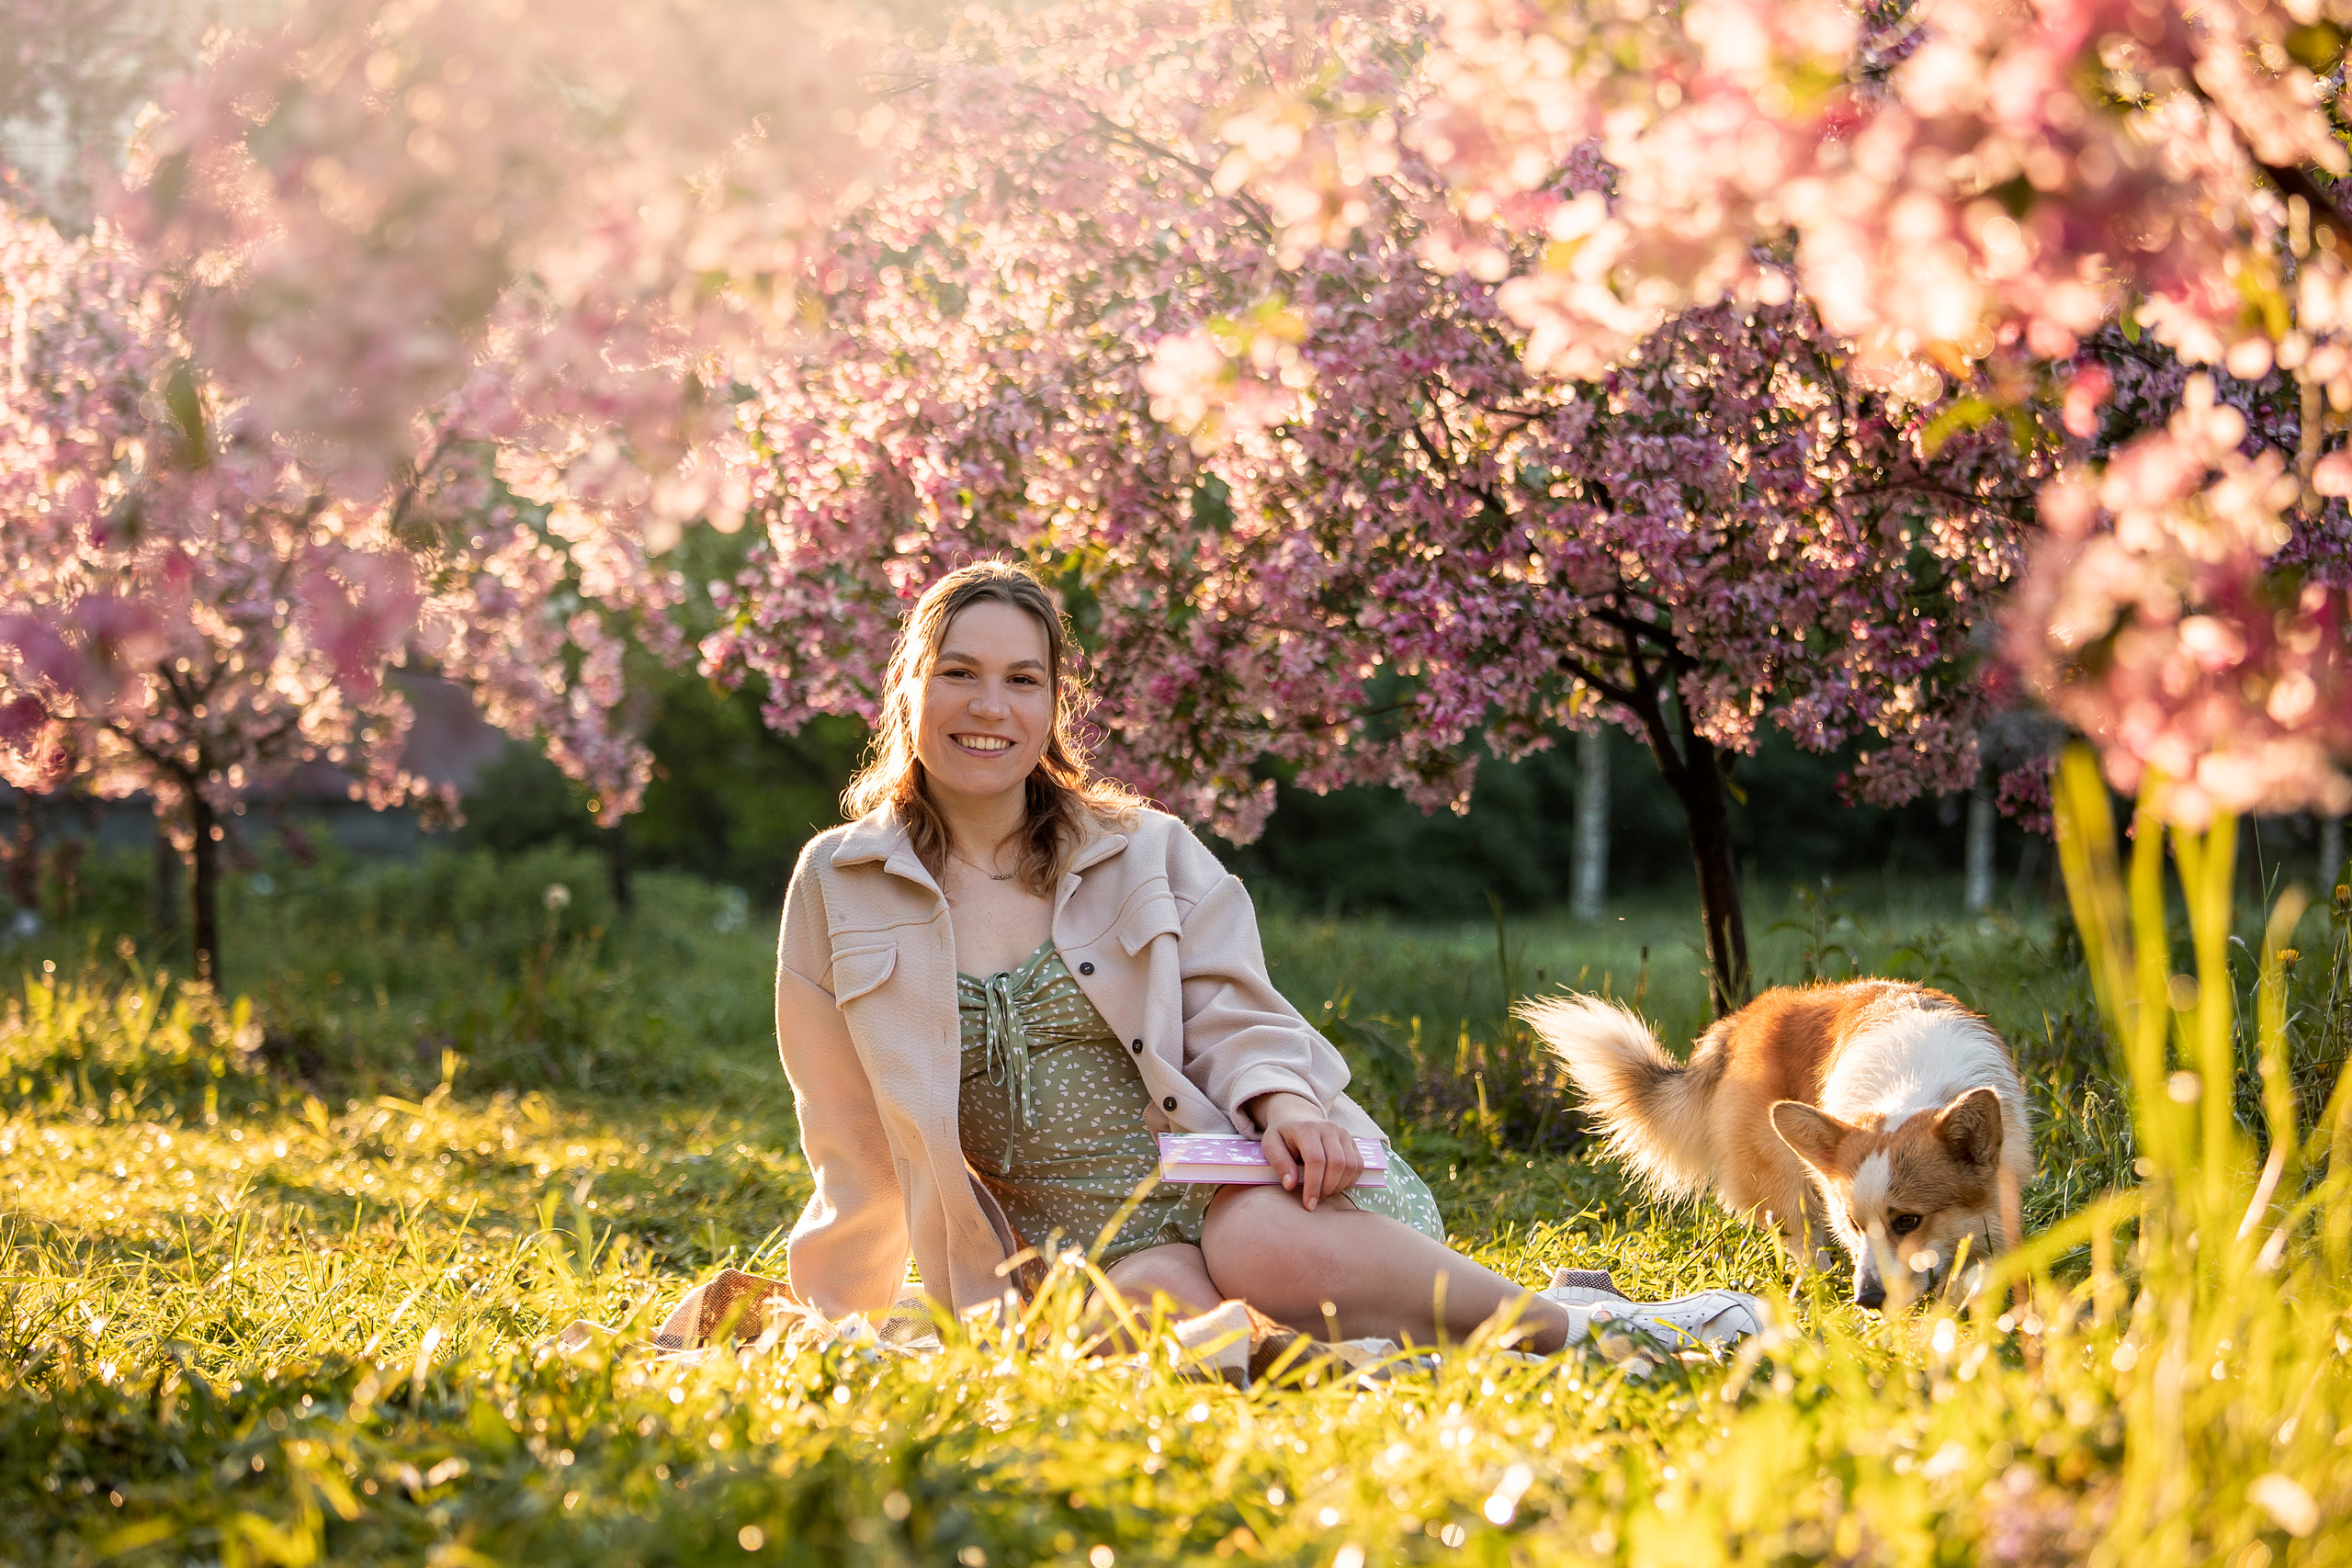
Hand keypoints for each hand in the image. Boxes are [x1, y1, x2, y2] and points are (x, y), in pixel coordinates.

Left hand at [1248, 1091, 1362, 1210]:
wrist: (1297, 1115)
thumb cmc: (1282, 1134)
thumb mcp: (1271, 1145)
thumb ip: (1280, 1163)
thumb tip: (1290, 1185)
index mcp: (1307, 1128)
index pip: (1316, 1160)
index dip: (1314, 1185)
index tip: (1308, 1204)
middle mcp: (1329, 1128)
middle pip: (1337, 1164)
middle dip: (1327, 1188)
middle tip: (1315, 1200)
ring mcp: (1343, 1133)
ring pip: (1351, 1166)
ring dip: (1339, 1186)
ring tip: (1324, 1193)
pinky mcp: (1352, 1140)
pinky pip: (1358, 1165)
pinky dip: (1349, 1180)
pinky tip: (1335, 1185)